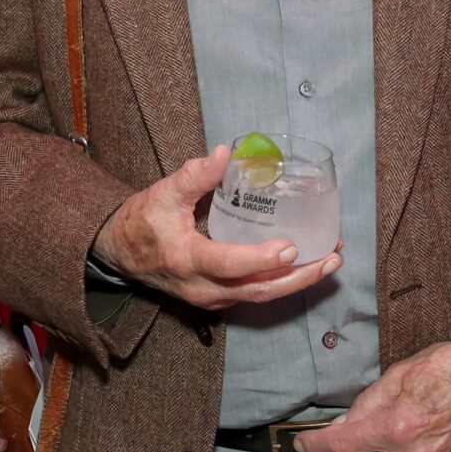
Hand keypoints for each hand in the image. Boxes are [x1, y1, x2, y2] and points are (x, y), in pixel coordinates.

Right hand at [96, 145, 341, 310]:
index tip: (291, 247)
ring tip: (329, 262)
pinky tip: (303, 265)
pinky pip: (253, 294)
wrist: (119, 252)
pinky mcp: (216, 297)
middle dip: (299, 278)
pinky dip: (281, 282)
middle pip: (257, 291)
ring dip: (296, 282)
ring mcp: (210, 298)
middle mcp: (201, 288)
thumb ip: (195, 175)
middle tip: (330, 260)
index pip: (229, 264)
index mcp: (187, 260)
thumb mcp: (163, 193)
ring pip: (259, 296)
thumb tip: (226, 153)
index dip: (261, 258)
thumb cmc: (142, 221)